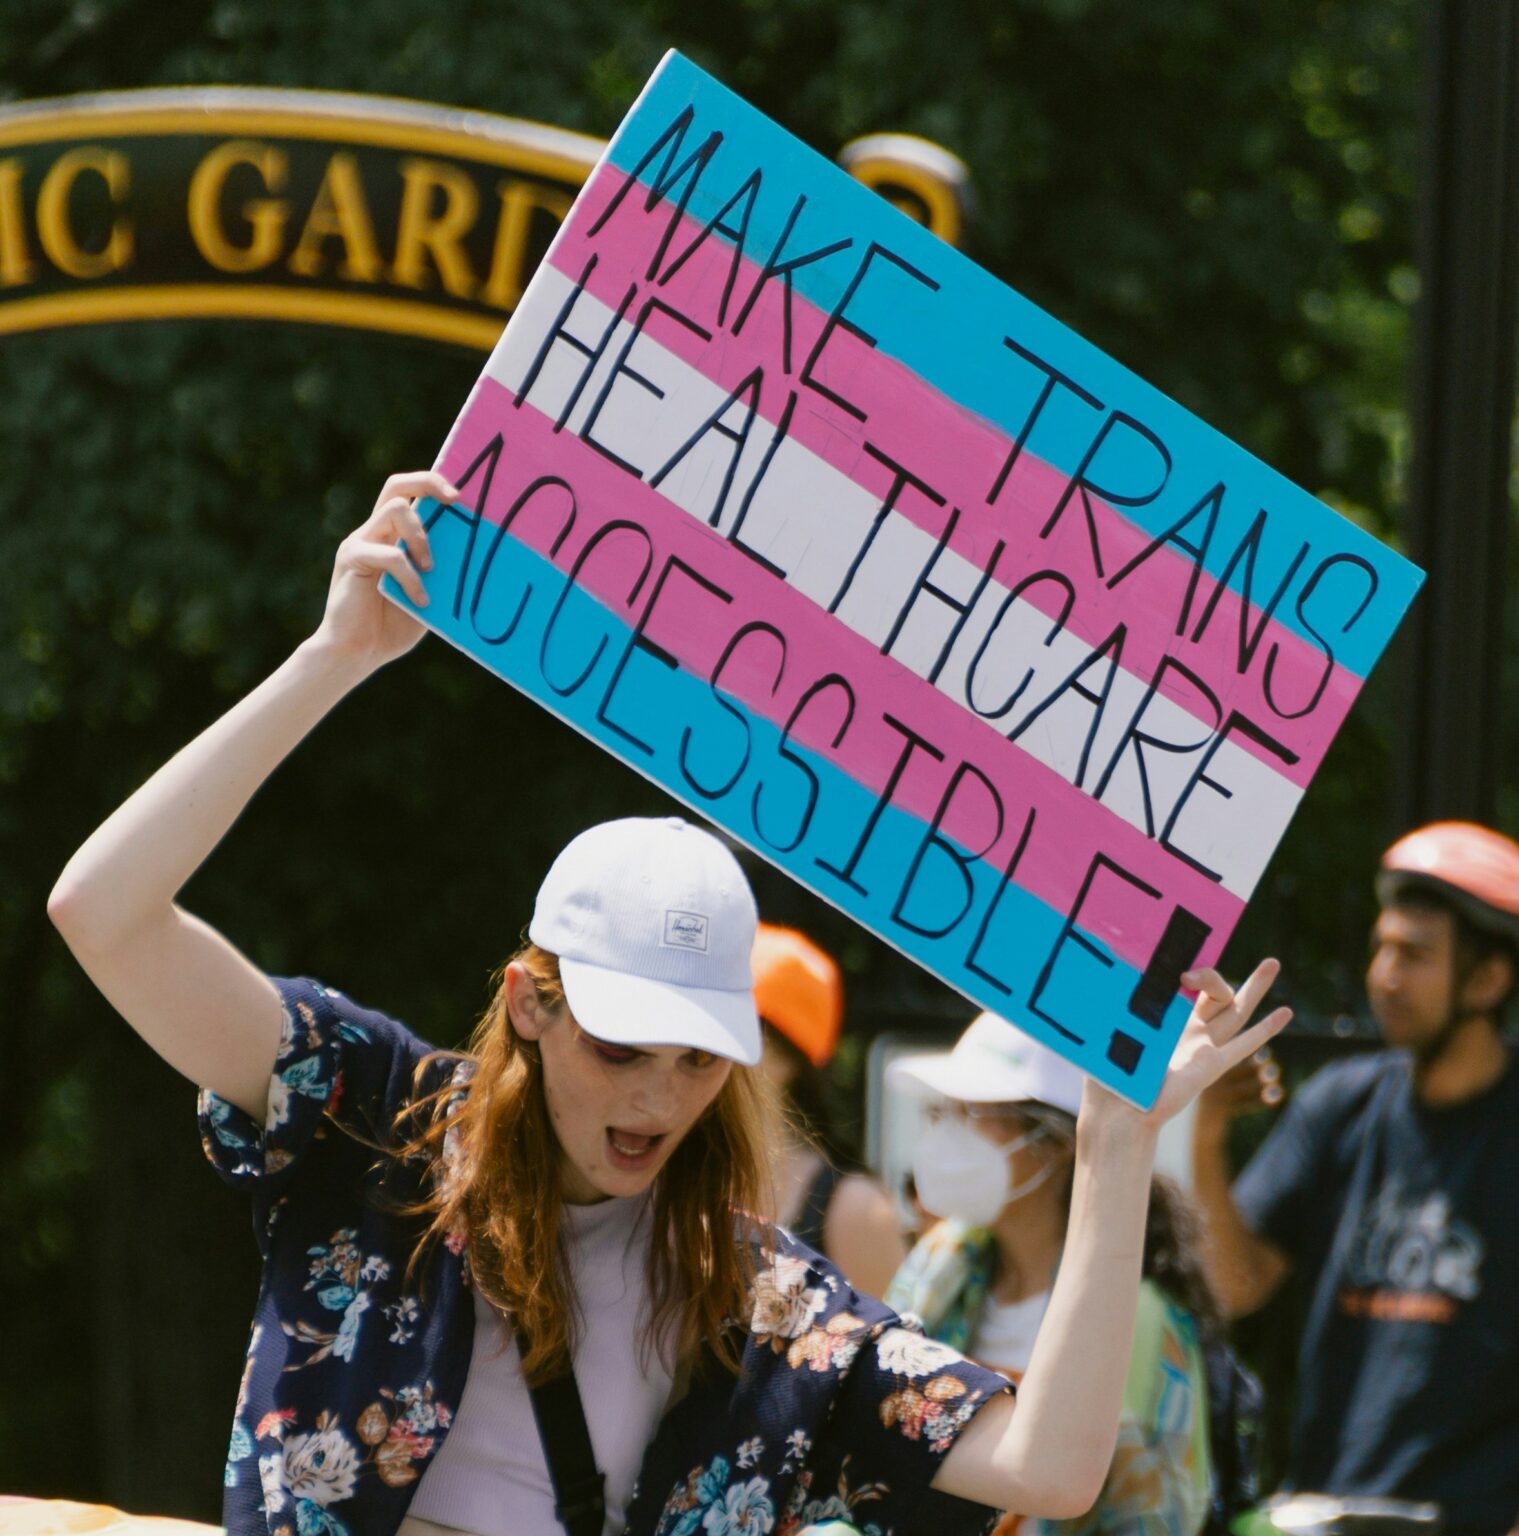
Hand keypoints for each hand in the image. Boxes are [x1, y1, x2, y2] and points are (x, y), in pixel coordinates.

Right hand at [311, 471, 455, 667]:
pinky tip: (420, 601)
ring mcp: (361, 542)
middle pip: (396, 484)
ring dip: (421, 537)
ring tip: (431, 569)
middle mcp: (375, 531)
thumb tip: (479, 555)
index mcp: (393, 536)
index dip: (434, 484)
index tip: (463, 497)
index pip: (410, 493)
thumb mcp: (428, 592)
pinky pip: (389, 554)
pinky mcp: (352, 558)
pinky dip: (411, 576)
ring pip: (395, 509)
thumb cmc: (394, 625)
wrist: (359, 652)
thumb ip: (441, 570)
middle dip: (429, 483)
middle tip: (455, 500)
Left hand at [1083, 960, 1291, 1134]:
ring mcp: (1202, 1045)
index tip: (1168, 960)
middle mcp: (1185, 1029)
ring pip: (1234, 1009)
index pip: (1180, 983)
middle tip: (1213, 950)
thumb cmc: (1105, 1077)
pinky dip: (1266, 1028)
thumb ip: (1110, 1006)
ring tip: (1272, 963)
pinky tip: (1285, 1014)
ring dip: (1254, 986)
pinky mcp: (1211, 1064)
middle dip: (1216, 972)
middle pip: (1211, 992)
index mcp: (1161, 1020)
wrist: (1118, 1114)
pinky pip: (1244, 1043)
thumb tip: (1097, 973)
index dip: (1181, 964)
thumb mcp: (1106, 1031)